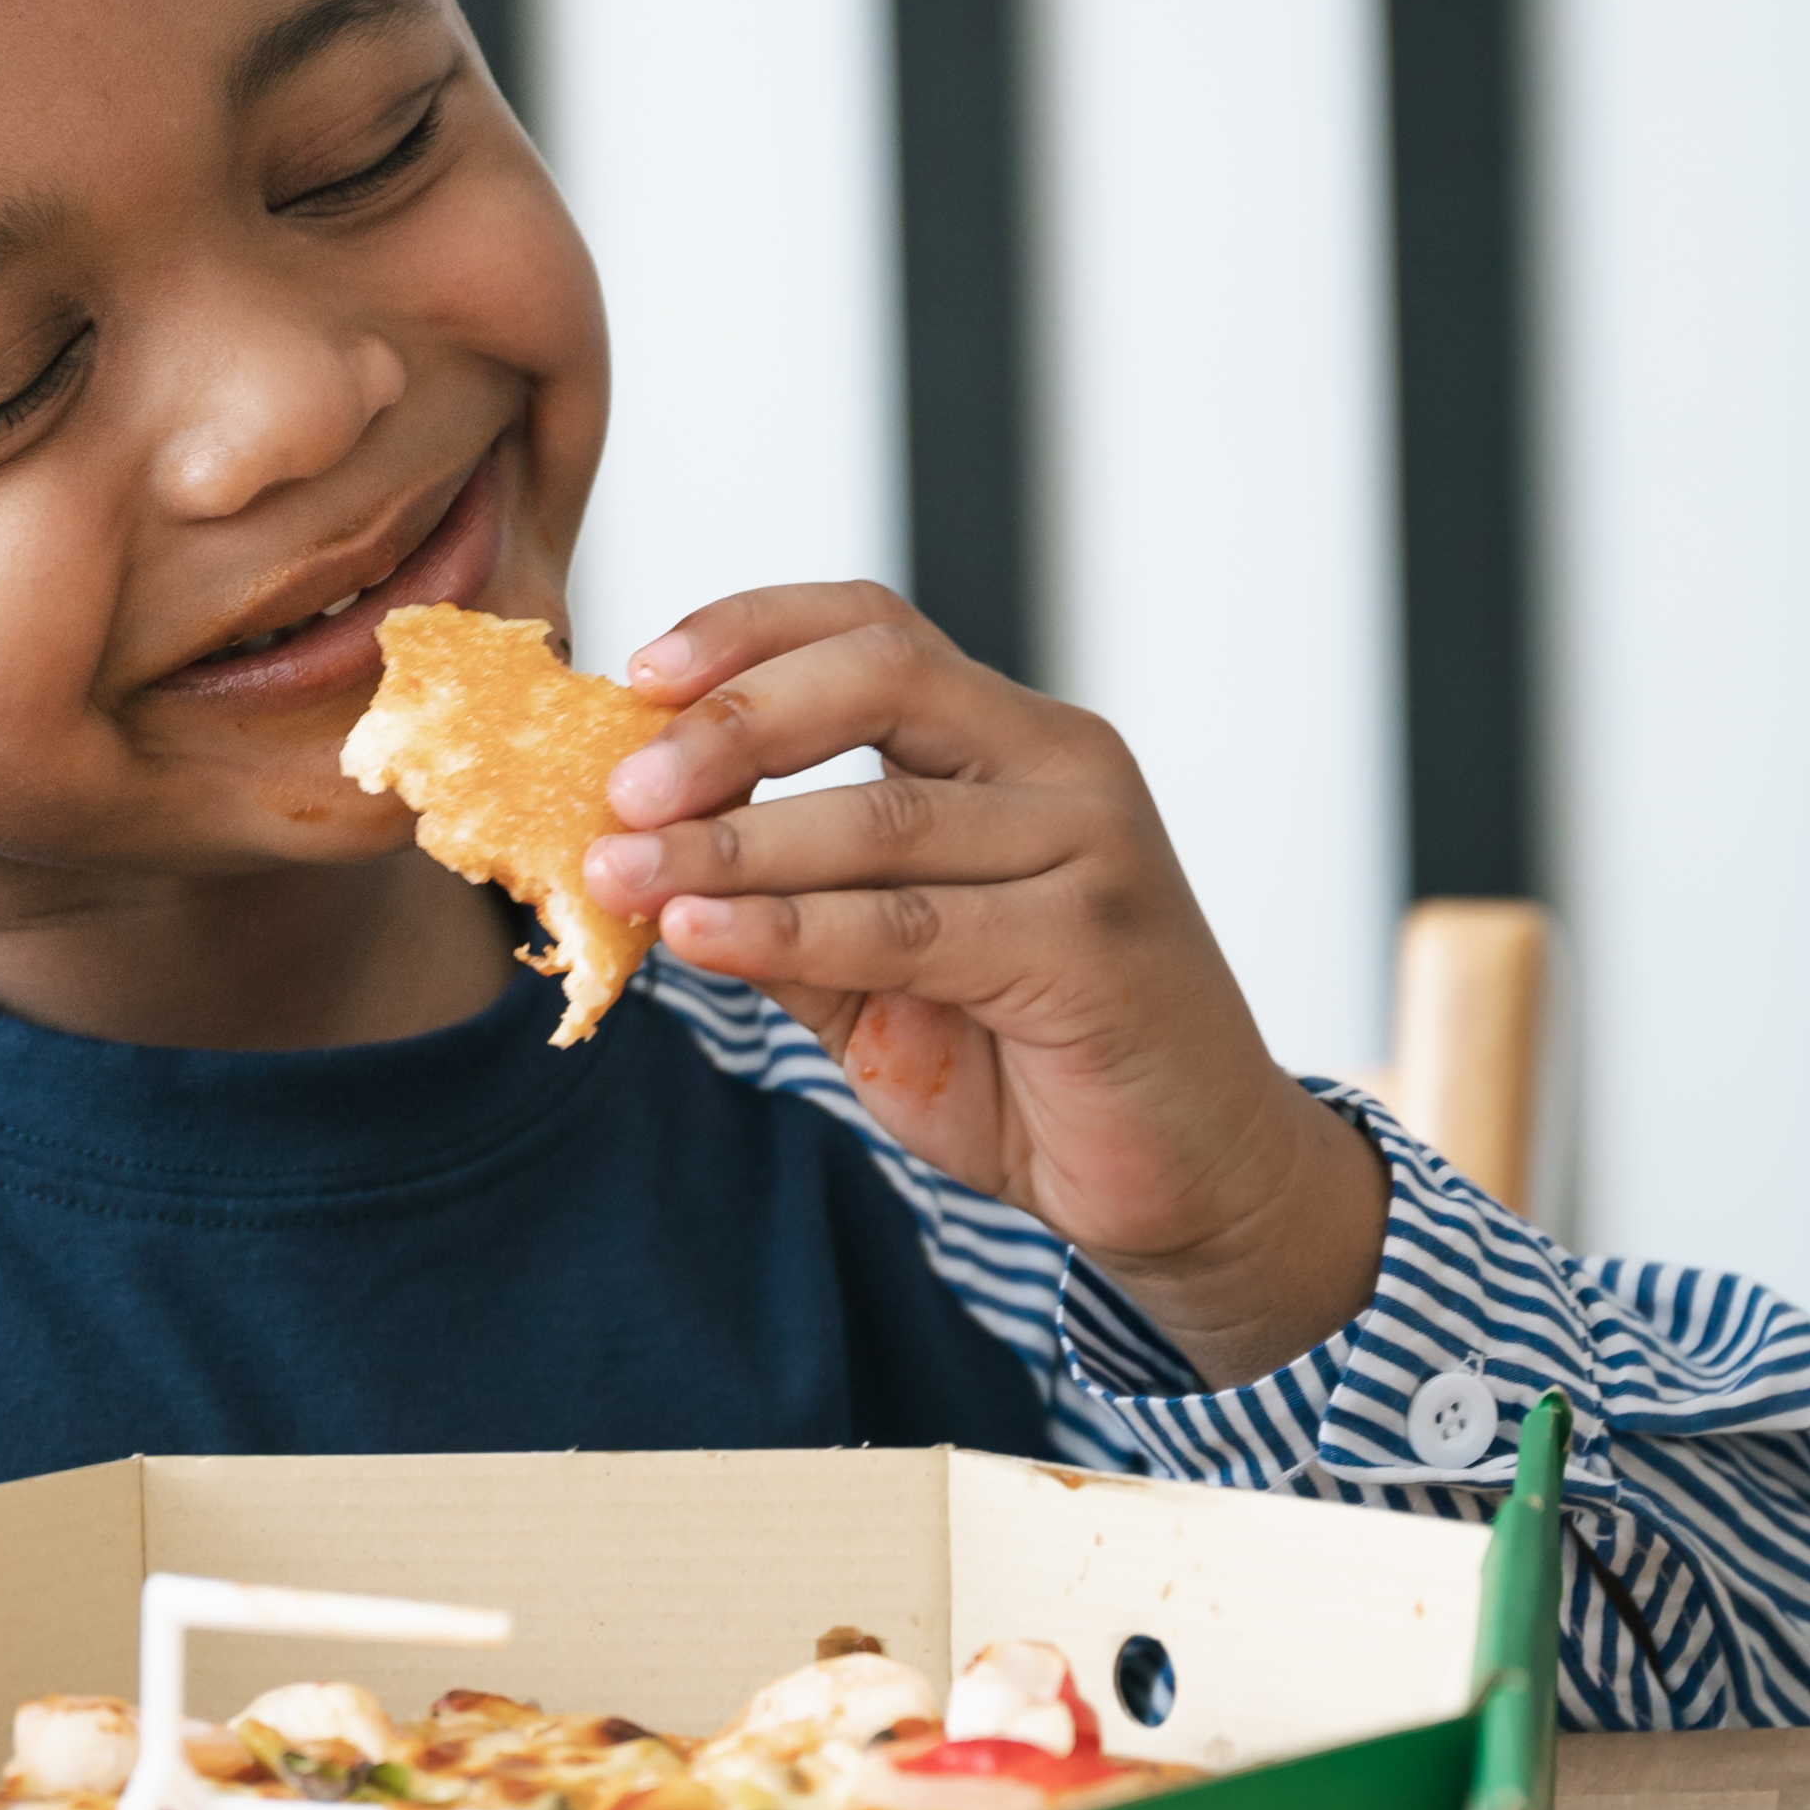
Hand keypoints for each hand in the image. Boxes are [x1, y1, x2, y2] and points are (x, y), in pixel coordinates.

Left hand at [576, 584, 1385, 1387]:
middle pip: (882, 678)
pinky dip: (790, 928)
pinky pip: (912, 925)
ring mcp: (1090, 849)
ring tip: (622, 872)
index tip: (639, 668)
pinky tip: (700, 935)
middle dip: (731, 723)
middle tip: (618, 783)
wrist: (1191, 1178)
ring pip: (881, 816)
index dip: (751, 631)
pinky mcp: (1094, 949)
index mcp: (1013, 741)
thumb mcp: (878, 972)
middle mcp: (1064, 764)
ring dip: (732, 845)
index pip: (875, 631)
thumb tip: (632, 858)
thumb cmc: (1030, 1059)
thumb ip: (781, 903)